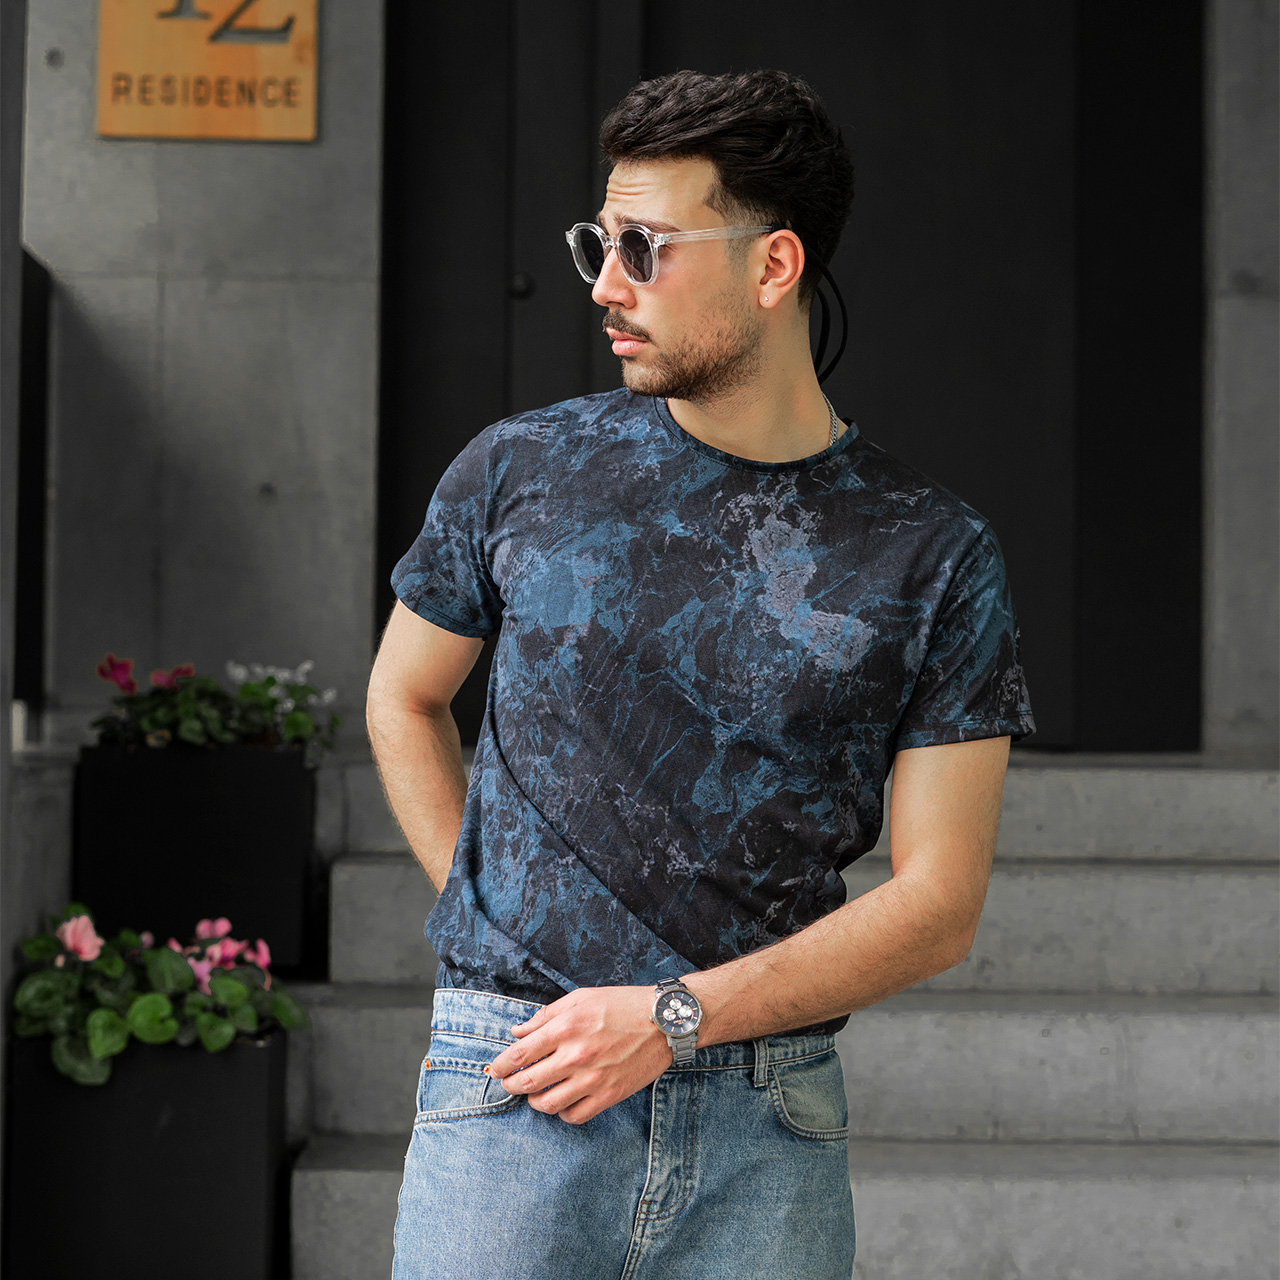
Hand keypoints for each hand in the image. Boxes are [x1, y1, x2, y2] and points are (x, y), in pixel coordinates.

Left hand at [485, 986, 671, 1124]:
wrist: (663, 1021)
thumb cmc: (621, 1004)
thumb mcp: (580, 998)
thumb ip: (545, 1016)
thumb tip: (517, 1032)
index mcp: (565, 1027)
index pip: (520, 1054)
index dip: (501, 1065)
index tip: (496, 1069)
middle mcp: (576, 1056)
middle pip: (527, 1083)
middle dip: (511, 1085)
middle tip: (510, 1083)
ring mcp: (592, 1079)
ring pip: (547, 1104)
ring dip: (534, 1101)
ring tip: (536, 1093)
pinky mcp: (608, 1095)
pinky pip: (574, 1116)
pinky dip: (562, 1112)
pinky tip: (562, 1100)